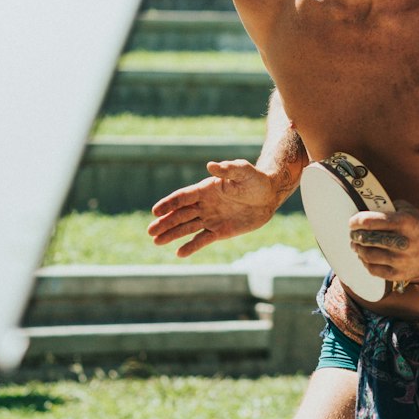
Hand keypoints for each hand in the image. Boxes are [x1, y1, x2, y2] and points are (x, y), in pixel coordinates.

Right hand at [148, 160, 276, 257]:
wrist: (268, 195)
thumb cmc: (255, 180)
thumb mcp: (243, 171)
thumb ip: (228, 169)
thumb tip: (211, 165)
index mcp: (205, 189)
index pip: (182, 197)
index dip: (169, 204)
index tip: (155, 211)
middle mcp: (204, 205)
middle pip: (180, 214)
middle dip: (165, 223)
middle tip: (150, 231)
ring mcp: (210, 218)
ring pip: (186, 228)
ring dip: (172, 234)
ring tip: (156, 242)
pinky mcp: (220, 231)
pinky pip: (202, 240)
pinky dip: (191, 247)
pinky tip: (178, 253)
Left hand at [348, 201, 418, 283]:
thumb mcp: (410, 210)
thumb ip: (389, 208)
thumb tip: (368, 210)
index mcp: (403, 222)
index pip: (369, 222)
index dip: (356, 222)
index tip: (352, 222)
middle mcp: (401, 242)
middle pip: (366, 239)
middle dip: (356, 236)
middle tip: (354, 234)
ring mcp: (401, 260)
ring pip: (368, 256)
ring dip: (358, 249)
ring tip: (356, 246)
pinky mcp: (401, 274)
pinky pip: (375, 270)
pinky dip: (366, 263)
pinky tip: (365, 258)